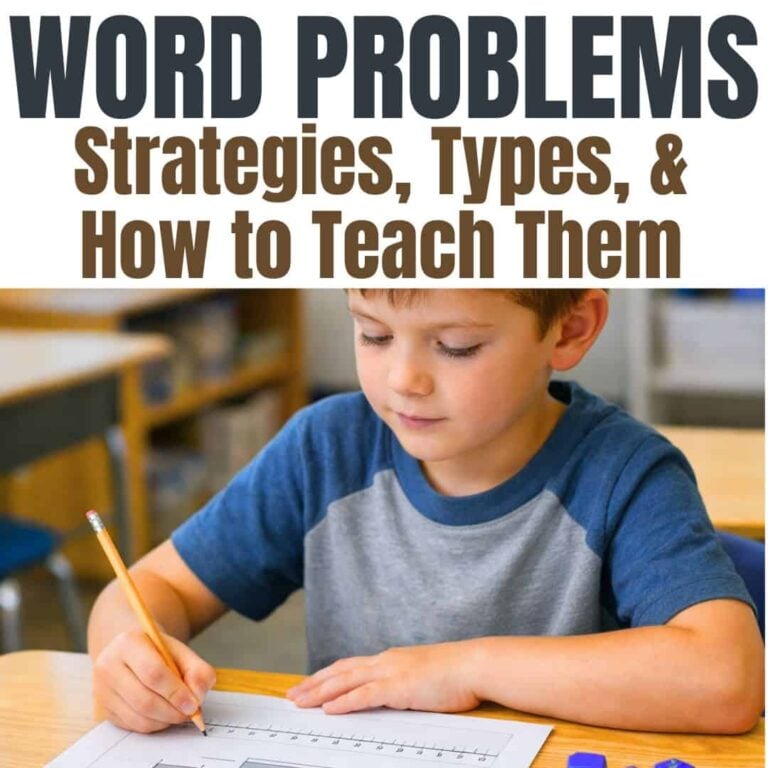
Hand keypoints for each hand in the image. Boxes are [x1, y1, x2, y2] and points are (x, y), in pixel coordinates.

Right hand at [93, 628, 215, 732]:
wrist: (131, 651)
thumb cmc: (158, 651)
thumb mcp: (180, 651)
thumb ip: (197, 670)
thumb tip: (198, 695)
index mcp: (128, 643)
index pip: (153, 673)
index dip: (175, 692)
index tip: (193, 704)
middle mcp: (108, 666)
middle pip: (144, 699)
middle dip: (172, 711)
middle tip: (189, 713)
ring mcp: (102, 689)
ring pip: (137, 717)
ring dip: (164, 721)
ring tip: (178, 713)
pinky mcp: (104, 709)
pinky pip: (132, 726)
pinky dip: (153, 725)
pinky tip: (164, 715)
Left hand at [286, 641, 480, 713]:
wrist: (473, 665)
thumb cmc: (455, 674)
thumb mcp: (422, 677)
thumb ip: (404, 684)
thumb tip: (394, 696)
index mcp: (390, 659)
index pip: (350, 666)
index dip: (327, 675)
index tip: (309, 684)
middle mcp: (385, 661)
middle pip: (340, 671)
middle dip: (313, 683)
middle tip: (291, 694)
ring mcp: (391, 671)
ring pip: (345, 680)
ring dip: (320, 692)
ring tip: (300, 701)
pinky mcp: (399, 686)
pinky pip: (365, 695)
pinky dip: (344, 701)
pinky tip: (328, 709)